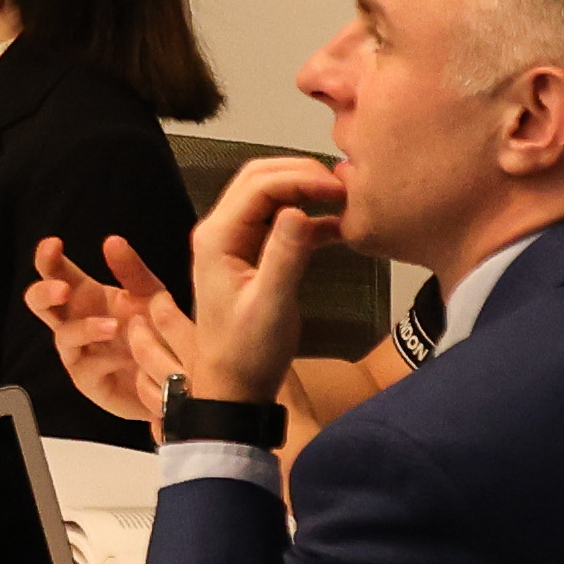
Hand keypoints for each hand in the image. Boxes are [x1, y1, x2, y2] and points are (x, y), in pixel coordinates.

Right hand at [20, 226, 202, 423]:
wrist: (176, 379)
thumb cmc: (156, 334)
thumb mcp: (151, 296)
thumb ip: (132, 271)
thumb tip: (111, 240)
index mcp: (87, 297)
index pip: (56, 272)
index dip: (47, 258)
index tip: (54, 244)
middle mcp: (76, 322)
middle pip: (40, 303)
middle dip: (45, 292)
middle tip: (63, 289)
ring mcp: (79, 353)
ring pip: (63, 336)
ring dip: (84, 328)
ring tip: (113, 326)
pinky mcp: (89, 381)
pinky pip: (87, 368)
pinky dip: (105, 359)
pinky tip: (126, 356)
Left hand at [189, 153, 346, 364]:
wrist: (235, 387)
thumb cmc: (248, 353)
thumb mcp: (271, 305)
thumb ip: (285, 256)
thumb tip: (299, 210)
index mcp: (218, 237)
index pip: (259, 184)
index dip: (300, 178)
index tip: (339, 188)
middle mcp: (221, 232)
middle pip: (261, 179)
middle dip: (303, 175)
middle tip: (344, 187)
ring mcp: (236, 242)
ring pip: (272, 197)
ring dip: (306, 192)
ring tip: (345, 201)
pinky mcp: (253, 256)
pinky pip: (281, 223)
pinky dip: (309, 219)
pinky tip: (339, 227)